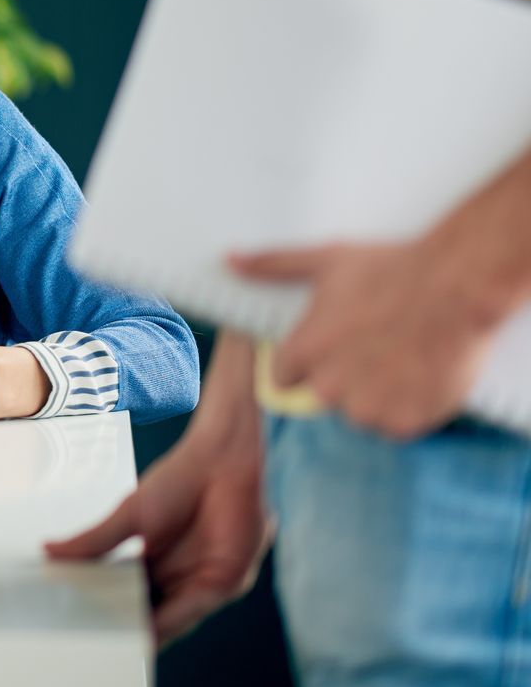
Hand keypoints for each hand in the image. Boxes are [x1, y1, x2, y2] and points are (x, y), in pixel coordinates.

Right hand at [44, 413, 269, 645]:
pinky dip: (168, 628)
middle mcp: (174, 576)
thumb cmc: (179, 480)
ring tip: (111, 653)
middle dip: (122, 631)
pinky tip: (146, 638)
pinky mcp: (223, 585)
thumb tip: (49, 552)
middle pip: (145, 613)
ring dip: (143, 637)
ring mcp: (199, 583)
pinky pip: (190, 613)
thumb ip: (93, 542)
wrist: (223, 462)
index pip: (123, 595)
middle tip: (91, 649)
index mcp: (149, 560)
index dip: (104, 612)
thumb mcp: (128, 517)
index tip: (76, 627)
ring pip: (166, 620)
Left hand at [229, 240, 504, 438]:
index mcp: (302, 352)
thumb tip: (229, 259)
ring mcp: (367, 407)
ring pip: (361, 414)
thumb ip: (272, 265)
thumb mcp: (325, 260)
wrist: (457, 286)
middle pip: (325, 396)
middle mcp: (328, 386)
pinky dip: (408, 409)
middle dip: (345, 378)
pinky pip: (397, 427)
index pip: (286, 377)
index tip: (337, 345)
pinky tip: (419, 375)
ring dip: (377, 396)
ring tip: (402, 358)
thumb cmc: (390, 269)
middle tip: (376, 347)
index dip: (310, 361)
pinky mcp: (404, 422)